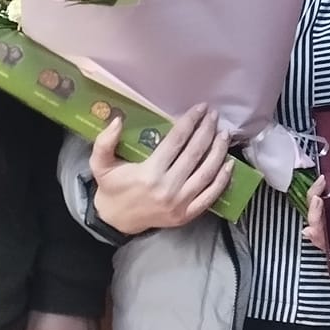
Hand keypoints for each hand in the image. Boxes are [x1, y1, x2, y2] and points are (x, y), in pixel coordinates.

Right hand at [87, 104, 232, 233]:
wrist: (115, 221)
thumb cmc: (111, 188)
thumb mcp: (100, 164)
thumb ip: (105, 142)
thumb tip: (118, 120)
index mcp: (149, 173)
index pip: (176, 141)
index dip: (190, 122)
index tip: (200, 108)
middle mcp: (168, 187)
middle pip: (195, 153)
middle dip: (207, 131)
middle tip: (214, 116)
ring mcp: (180, 203)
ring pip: (207, 172)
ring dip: (219, 151)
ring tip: (224, 134)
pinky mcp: (187, 214)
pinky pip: (210, 195)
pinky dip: (223, 180)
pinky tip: (230, 164)